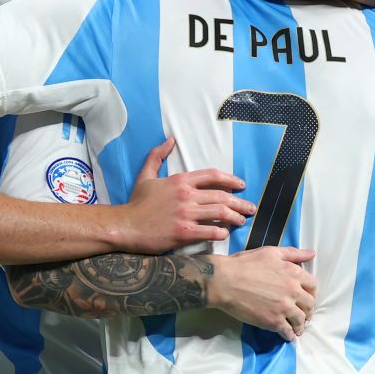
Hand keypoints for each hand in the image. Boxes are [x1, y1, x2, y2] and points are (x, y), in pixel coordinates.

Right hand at [119, 137, 256, 252]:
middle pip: (221, 196)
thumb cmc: (136, 203)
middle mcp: (186, 195)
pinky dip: (221, 232)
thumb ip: (158, 155)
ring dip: (235, 217)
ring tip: (242, 221)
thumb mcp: (146, 175)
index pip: (212, 175)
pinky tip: (226, 234)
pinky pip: (210, 231)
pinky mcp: (183, 233)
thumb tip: (170, 139)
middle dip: (240, 202)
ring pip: (220, 213)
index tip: (241, 185)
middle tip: (250, 207)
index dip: (231, 179)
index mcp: (180, 180)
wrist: (125, 225)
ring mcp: (185, 214)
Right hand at [207, 246, 316, 340]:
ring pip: (301, 320)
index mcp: (293, 273)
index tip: (305, 297)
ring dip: (300, 325)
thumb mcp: (270, 252)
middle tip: (302, 314)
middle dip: (308, 310)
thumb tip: (312, 253)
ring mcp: (284, 308)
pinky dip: (290, 336)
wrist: (224, 280)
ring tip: (296, 328)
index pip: (313, 285)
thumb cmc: (244, 264)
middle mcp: (293, 291)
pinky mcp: (274, 322)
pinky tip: (287, 336)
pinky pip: (288, 332)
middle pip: (310, 304)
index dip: (310, 292)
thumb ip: (293, 253)